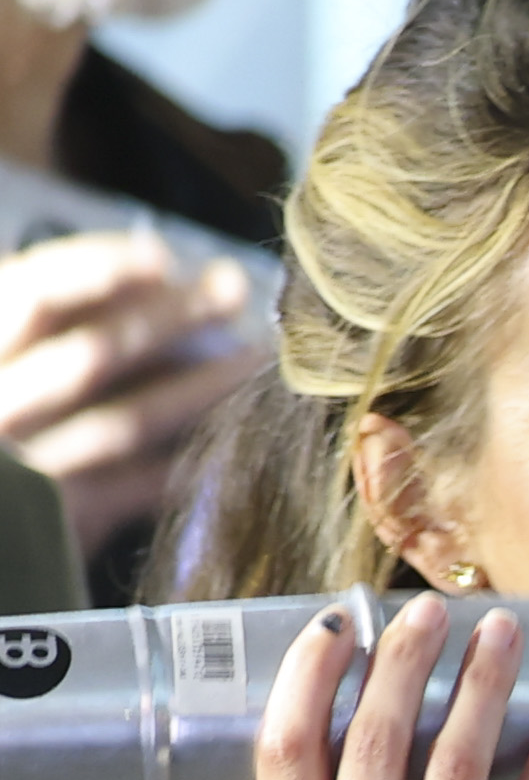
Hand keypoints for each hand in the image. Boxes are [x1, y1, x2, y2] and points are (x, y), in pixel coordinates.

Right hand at [0, 229, 259, 546]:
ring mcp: (26, 470)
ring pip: (128, 417)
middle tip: (230, 288)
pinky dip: (185, 462)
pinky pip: (134, 488)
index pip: (32, 294)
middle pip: (96, 350)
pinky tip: (234, 440)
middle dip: (171, 315)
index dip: (99, 267)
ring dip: (200, 383)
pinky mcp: (54, 524)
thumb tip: (37, 257)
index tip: (159, 255)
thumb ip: (3, 317)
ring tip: (253, 356)